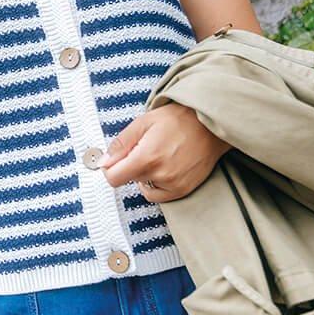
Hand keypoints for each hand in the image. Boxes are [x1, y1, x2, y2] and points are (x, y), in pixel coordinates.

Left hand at [96, 102, 230, 202]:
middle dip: (130, 165)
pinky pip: (158, 195)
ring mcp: (173, 185)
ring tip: (158, 155)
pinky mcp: (183, 190)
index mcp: (147, 157)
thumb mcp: (143, 122)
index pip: (114, 178)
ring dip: (144, 174)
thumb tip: (104, 161)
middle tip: (145, 147)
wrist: (210, 126)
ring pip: (143, 186)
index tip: (115, 159)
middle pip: (129, 179)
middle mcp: (160, 174)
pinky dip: (156, 183)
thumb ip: (121, 144)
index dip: (110, 168)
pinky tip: (164, 167)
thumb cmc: (179, 119)